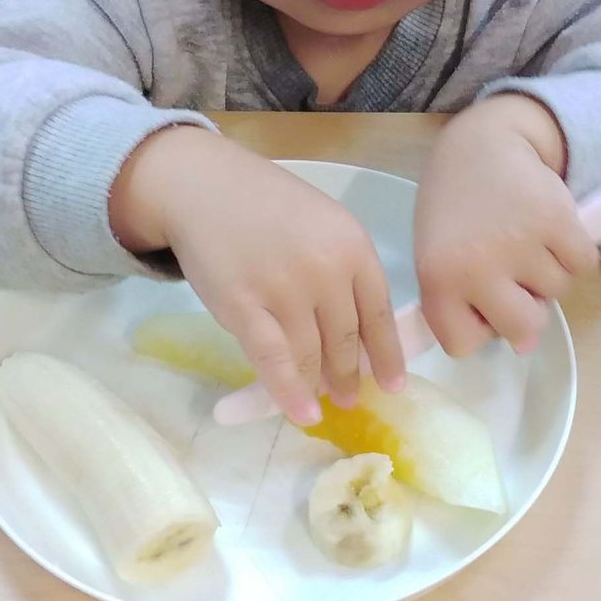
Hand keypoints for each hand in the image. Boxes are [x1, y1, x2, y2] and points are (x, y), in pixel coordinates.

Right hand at [109, 127, 405, 424]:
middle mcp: (325, 269)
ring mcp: (285, 290)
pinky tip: (302, 413)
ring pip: (312, 354)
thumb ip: (344, 268)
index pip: (378, 312)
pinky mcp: (244, 307)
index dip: (387, 354)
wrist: (205, 187)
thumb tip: (359, 333)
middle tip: (352, 397)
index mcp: (352, 245)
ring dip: (321, 386)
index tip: (395, 384)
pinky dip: (290, 393)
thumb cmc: (267, 205)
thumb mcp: (323, 223)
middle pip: (346, 338)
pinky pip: (274, 361)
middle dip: (351, 375)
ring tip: (325, 404)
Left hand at [414, 94, 598, 356]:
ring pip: (556, 293)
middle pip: (522, 330)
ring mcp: (519, 245)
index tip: (474, 299)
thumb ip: (468, 304)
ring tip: (523, 236)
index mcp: (437, 279)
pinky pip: (583, 265)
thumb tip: (527, 346)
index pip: (462, 345)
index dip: (475, 324)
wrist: (481, 143)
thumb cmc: (454, 207)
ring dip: (547, 272)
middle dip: (525, 310)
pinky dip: (574, 252)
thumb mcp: (438, 255)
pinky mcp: (558, 221)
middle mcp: (476, 267)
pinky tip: (547, 226)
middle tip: (513, 273)